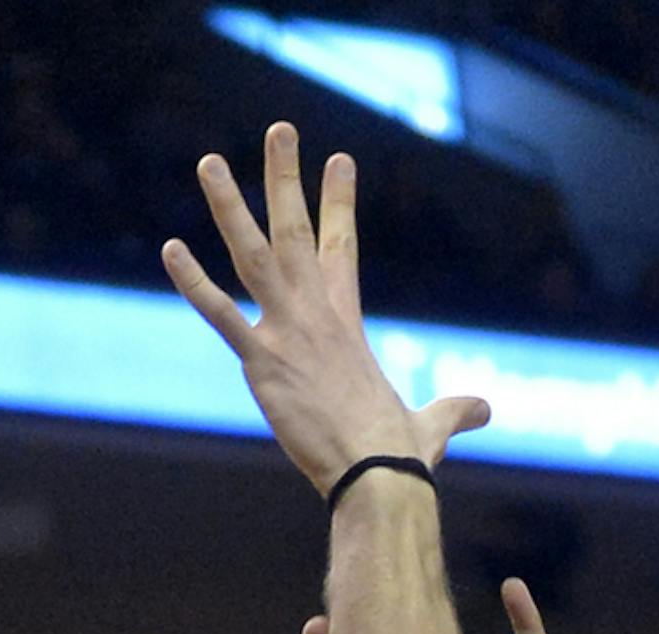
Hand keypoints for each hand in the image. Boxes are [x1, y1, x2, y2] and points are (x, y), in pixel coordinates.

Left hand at [163, 124, 486, 496]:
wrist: (377, 477)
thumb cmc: (401, 455)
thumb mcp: (433, 425)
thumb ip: (455, 410)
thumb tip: (487, 411)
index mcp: (347, 323)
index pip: (340, 248)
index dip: (338, 203)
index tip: (337, 160)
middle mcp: (316, 315)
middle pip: (296, 230)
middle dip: (287, 177)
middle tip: (279, 130)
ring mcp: (288, 333)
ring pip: (253, 254)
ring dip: (230, 206)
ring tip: (209, 162)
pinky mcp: (264, 362)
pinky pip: (221, 315)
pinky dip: (195, 282)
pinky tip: (171, 247)